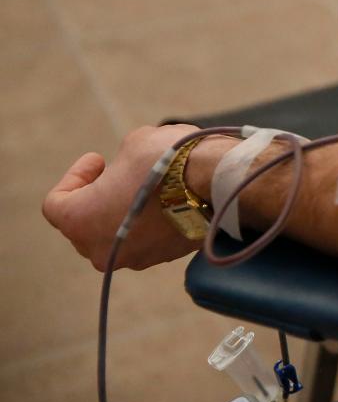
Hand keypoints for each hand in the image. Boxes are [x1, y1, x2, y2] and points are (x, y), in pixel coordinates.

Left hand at [43, 124, 203, 270]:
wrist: (217, 182)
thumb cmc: (167, 160)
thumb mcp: (133, 143)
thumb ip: (119, 164)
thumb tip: (128, 171)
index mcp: (79, 220)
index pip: (56, 204)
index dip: (74, 177)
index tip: (98, 160)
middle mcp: (100, 249)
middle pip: (86, 225)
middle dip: (98, 198)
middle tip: (117, 174)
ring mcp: (135, 258)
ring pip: (119, 236)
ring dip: (125, 213)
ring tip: (147, 187)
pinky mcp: (164, 258)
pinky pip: (147, 241)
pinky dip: (151, 223)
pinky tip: (170, 199)